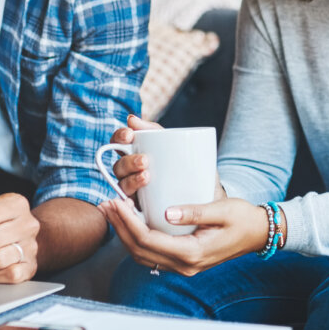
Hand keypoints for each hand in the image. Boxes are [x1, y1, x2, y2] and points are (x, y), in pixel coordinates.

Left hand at [98, 195, 267, 275]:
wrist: (259, 233)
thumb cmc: (242, 218)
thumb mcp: (222, 209)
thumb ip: (195, 211)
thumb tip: (167, 212)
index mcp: (192, 253)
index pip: (148, 240)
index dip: (128, 222)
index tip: (116, 202)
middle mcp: (185, 265)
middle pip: (139, 251)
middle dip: (119, 227)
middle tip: (106, 203)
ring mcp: (183, 266)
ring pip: (143, 256)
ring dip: (124, 234)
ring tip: (112, 212)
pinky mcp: (183, 261)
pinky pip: (152, 254)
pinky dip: (136, 239)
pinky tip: (130, 222)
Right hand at [109, 114, 226, 202]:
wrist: (210, 196)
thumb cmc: (192, 166)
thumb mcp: (179, 146)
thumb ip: (156, 131)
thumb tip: (131, 118)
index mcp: (138, 153)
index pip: (120, 142)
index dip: (119, 137)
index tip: (130, 135)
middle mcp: (132, 173)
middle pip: (118, 166)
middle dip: (128, 161)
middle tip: (145, 160)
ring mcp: (136, 192)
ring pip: (122, 185)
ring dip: (131, 180)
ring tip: (147, 177)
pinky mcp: (142, 211)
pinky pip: (129, 209)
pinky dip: (128, 205)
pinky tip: (135, 203)